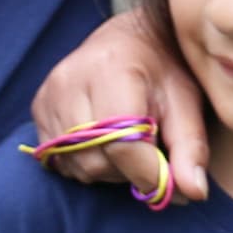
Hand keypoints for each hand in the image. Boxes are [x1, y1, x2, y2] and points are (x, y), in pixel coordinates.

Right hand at [30, 10, 208, 207]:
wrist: (130, 39)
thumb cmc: (163, 70)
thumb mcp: (186, 103)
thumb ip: (190, 148)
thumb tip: (193, 193)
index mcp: (112, 71)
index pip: (122, 144)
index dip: (148, 173)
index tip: (168, 182)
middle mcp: (71, 81)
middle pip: (96, 160)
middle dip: (128, 170)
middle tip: (148, 150)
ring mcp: (50, 94)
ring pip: (77, 165)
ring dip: (107, 168)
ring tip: (126, 141)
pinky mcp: (38, 106)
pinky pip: (58, 158)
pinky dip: (84, 161)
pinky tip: (102, 140)